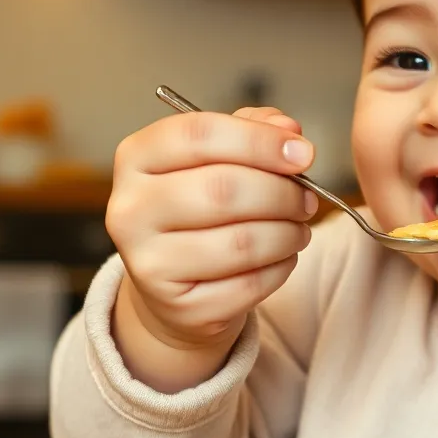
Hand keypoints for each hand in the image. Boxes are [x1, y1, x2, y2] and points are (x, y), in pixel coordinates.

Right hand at [106, 107, 316, 390]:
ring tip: (298, 228)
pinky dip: (281, 267)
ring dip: (288, 233)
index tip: (303, 153)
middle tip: (306, 198)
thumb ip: (254, 130)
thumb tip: (289, 130)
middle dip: (282, 193)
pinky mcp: (178, 307)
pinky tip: (282, 256)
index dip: (259, 141)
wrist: (173, 284)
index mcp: (136, 157)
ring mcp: (148, 263)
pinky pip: (250, 284)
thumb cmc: (201, 207)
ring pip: (242, 242)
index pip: (199, 135)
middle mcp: (130, 209)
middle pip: (223, 189)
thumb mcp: (219, 156)